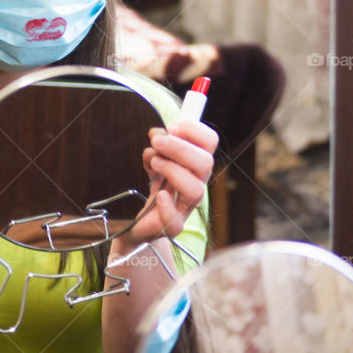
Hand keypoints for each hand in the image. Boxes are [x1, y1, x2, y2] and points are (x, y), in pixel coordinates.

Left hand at [124, 120, 217, 243]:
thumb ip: (158, 143)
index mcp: (196, 163)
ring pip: (195, 189)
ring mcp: (186, 206)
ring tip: (154, 163)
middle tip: (156, 141)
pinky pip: (175, 222)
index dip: (193, 130)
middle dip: (180, 148)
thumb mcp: (156, 156)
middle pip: (205, 163)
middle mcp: (197, 182)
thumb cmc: (155, 183)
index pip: (209, 141)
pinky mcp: (171, 225)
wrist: (142, 218)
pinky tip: (159, 196)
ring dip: (173, 171)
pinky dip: (167, 207)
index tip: (172, 127)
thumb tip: (158, 135)